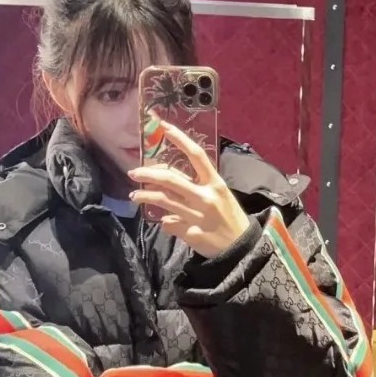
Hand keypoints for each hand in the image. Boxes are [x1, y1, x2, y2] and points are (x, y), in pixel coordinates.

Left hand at [128, 121, 251, 258]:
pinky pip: (169, 223)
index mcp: (215, 184)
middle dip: (147, 174)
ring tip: (134, 195)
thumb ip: (199, 186)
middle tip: (133, 173)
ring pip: (163, 201)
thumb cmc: (231, 217)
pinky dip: (163, 220)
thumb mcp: (221, 196)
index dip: (179, 139)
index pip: (196, 155)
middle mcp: (205, 197)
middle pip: (170, 179)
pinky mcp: (189, 233)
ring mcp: (196, 216)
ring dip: (144, 195)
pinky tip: (162, 220)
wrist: (242, 249)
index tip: (163, 127)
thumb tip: (172, 181)